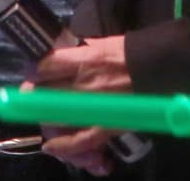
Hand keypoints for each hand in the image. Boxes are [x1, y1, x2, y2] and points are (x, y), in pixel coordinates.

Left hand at [34, 35, 132, 176]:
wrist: (156, 68)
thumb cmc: (126, 52)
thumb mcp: (98, 43)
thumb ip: (76, 51)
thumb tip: (57, 53)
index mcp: (83, 60)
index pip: (45, 67)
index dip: (34, 71)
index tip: (33, 73)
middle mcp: (85, 84)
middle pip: (45, 93)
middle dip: (36, 94)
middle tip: (35, 93)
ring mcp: (94, 108)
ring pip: (57, 118)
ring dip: (46, 117)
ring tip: (44, 114)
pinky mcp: (105, 127)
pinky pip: (79, 141)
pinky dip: (64, 146)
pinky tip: (50, 147)